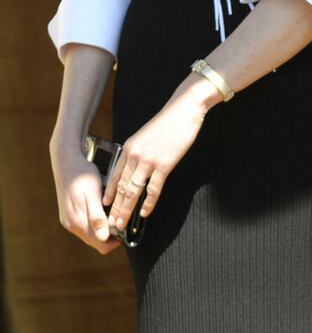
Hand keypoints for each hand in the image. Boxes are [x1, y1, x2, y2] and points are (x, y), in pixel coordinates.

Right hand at [50, 141, 119, 254]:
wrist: (66, 162)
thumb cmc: (83, 175)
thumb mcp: (93, 193)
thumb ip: (97, 217)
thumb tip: (104, 237)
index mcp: (78, 221)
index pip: (101, 244)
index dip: (116, 241)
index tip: (126, 230)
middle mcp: (71, 225)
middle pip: (96, 241)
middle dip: (110, 236)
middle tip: (121, 220)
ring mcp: (68, 221)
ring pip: (90, 235)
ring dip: (102, 229)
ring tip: (112, 214)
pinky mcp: (67, 216)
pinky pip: (84, 227)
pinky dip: (94, 223)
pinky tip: (101, 211)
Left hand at [103, 76, 219, 230]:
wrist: (184, 109)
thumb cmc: (168, 122)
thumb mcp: (146, 135)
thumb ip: (139, 151)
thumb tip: (136, 169)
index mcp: (129, 148)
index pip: (115, 176)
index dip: (110, 194)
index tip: (106, 206)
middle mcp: (135, 155)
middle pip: (121, 187)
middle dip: (115, 207)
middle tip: (111, 223)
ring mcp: (149, 160)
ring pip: (133, 191)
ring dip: (127, 209)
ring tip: (122, 223)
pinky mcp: (164, 164)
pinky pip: (154, 188)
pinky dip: (148, 203)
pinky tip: (145, 213)